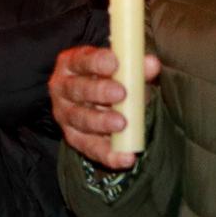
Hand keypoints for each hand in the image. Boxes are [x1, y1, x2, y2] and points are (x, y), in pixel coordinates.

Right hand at [49, 45, 160, 169]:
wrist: (92, 98)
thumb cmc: (107, 77)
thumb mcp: (119, 68)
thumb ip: (135, 67)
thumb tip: (152, 64)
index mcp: (71, 64)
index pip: (81, 60)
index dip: (96, 62)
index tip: (114, 63)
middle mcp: (63, 88)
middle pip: (78, 89)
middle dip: (99, 91)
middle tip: (121, 93)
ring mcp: (66, 114)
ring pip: (81, 119)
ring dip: (102, 122)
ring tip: (122, 124)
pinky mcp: (73, 138)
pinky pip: (90, 148)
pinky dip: (109, 154)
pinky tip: (126, 156)